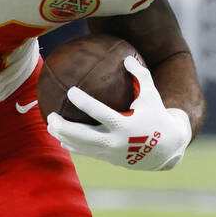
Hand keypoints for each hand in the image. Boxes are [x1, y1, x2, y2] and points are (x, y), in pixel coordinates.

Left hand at [47, 56, 191, 170]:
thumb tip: (126, 57)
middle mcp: (115, 141)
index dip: (84, 103)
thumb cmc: (156, 116)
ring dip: (63, 137)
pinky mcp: (107, 159)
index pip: (100, 114)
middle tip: (51, 115)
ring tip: (50, 125)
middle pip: (84, 136)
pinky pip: (85, 152)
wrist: (165, 150)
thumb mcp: (152, 96)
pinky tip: (60, 137)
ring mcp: (110, 153)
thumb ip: (140, 76)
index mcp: (125, 125)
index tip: (71, 91)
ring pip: (81, 147)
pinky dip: (72, 144)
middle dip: (65, 127)